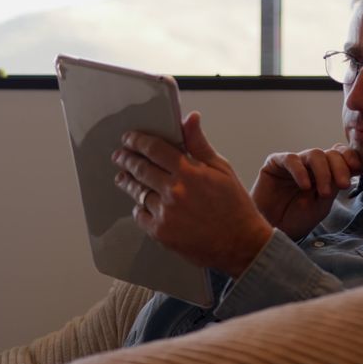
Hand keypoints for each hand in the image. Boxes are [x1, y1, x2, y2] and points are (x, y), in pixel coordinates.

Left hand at [112, 111, 273, 278]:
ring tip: (124, 178)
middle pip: (140, 169)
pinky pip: (140, 215)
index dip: (138, 141)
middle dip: (127, 159)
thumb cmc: (235, 206)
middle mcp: (175, 192)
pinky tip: (140, 204)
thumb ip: (199, 144)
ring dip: (129, 183)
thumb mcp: (222, 169)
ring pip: (138, 192)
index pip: (154, 149)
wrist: (242, 245)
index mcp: (190, 172)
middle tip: (120, 156)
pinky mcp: (161, 233)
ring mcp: (166, 213)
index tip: (130, 138)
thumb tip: (190, 118)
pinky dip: (139, 208)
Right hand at [250, 144, 362, 240]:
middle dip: (340, 167)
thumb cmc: (297, 219)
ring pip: (314, 154)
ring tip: (323, 193)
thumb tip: (350, 170)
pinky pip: (291, 159)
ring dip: (323, 172)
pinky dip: (300, 171)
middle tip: (343, 185)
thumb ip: (333, 186)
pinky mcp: (275, 163)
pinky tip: (305, 186)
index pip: (341, 156)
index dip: (351, 158)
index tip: (359, 171)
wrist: (274, 230)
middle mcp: (310, 165)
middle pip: (330, 153)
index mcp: (325, 172)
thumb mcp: (322, 205)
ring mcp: (294, 163)